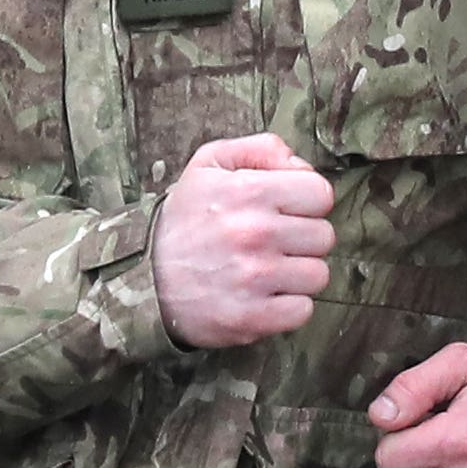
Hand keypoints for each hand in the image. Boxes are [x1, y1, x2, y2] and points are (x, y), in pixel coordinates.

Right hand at [158, 133, 335, 348]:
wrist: (142, 278)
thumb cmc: (183, 219)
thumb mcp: (209, 165)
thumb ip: (260, 150)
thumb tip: (301, 165)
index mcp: (249, 191)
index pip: (321, 194)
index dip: (307, 202)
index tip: (288, 211)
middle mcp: (255, 233)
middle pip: (324, 237)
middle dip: (304, 239)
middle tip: (275, 244)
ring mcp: (255, 278)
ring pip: (318, 275)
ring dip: (298, 275)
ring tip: (269, 271)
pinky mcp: (252, 318)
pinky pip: (303, 311)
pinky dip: (289, 307)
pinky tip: (265, 296)